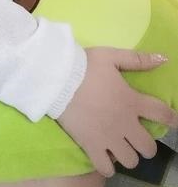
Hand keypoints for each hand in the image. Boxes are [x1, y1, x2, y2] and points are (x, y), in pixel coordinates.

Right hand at [56, 47, 177, 178]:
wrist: (58, 78)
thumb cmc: (85, 66)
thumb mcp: (111, 57)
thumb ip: (137, 60)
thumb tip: (163, 59)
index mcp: (132, 101)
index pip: (162, 113)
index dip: (173, 119)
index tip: (175, 122)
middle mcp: (125, 124)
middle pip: (148, 147)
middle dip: (146, 144)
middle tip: (136, 137)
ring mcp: (109, 138)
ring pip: (131, 160)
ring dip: (128, 155)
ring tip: (120, 147)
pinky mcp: (92, 146)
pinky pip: (106, 168)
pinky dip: (108, 165)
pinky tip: (104, 156)